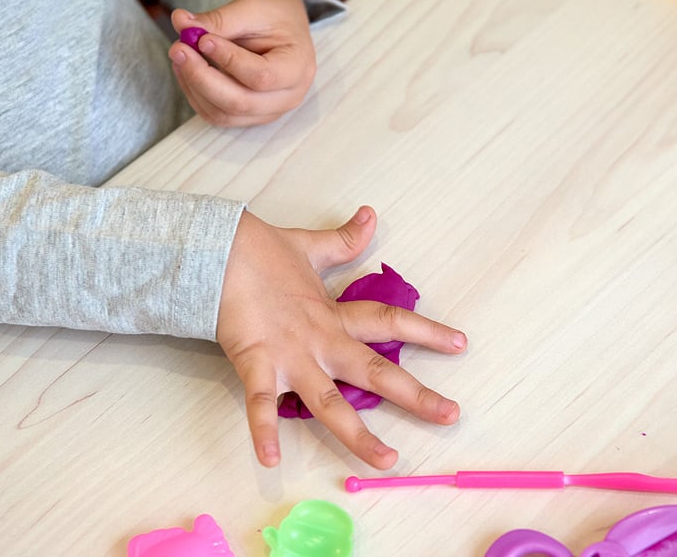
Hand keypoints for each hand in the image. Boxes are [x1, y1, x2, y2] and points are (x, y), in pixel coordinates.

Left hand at [168, 0, 316, 126]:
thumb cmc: (276, 16)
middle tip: (179, 48)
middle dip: (201, 77)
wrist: (286, 29)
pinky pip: (219, 116)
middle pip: (239, 102)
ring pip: (224, 114)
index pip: (261, 76)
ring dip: (194, 87)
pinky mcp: (251, 116)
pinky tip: (186, 70)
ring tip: (180, 55)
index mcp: (297, 68)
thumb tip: (182, 23)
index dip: (228, 60)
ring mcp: (270, 111)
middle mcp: (288, 97)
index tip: (201, 38)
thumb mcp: (253, 8)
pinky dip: (196, 95)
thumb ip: (220, 19)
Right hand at [216, 207, 467, 468]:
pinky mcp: (256, 364)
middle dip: (415, 395)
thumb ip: (343, 241)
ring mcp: (290, 357)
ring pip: (330, 403)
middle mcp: (321, 341)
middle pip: (375, 371)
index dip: (427, 332)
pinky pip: (261, 404)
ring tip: (387, 460)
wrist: (215, 250)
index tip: (461, 344)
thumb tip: (371, 215)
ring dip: (358, 435)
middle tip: (451, 415)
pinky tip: (271, 461)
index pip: (390, 322)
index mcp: (334, 315)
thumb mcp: (311, 246)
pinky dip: (263, 431)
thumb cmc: (260, 252)